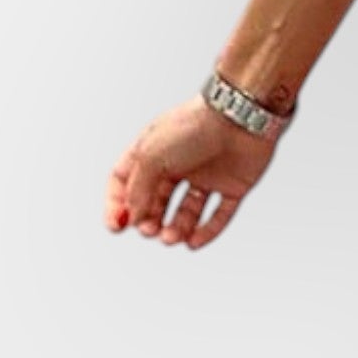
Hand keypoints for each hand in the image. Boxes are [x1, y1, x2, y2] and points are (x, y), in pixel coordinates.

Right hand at [104, 94, 279, 249]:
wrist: (240, 114)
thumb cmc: (193, 127)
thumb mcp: (152, 157)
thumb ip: (138, 190)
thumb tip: (133, 219)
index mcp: (153, 151)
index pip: (126, 181)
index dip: (118, 204)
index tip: (117, 225)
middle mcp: (179, 164)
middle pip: (157, 200)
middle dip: (150, 220)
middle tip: (150, 232)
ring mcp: (207, 174)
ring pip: (188, 210)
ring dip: (177, 228)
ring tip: (172, 238)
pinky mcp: (234, 184)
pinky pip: (220, 213)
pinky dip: (208, 230)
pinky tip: (194, 242)